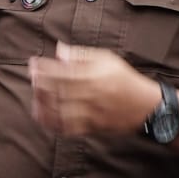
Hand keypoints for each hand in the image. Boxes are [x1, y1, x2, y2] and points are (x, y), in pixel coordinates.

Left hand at [28, 42, 158, 135]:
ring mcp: (91, 112)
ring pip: (60, 110)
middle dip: (40, 84)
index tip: (32, 64)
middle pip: (58, 90)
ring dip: (43, 104)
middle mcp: (91, 94)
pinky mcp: (92, 127)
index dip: (44, 68)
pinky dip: (52, 123)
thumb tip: (59, 50)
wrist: (147, 107)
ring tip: (34, 97)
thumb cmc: (125, 80)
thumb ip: (82, 55)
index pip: (62, 71)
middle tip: (31, 78)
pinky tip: (42, 117)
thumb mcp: (108, 60)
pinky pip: (68, 127)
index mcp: (94, 75)